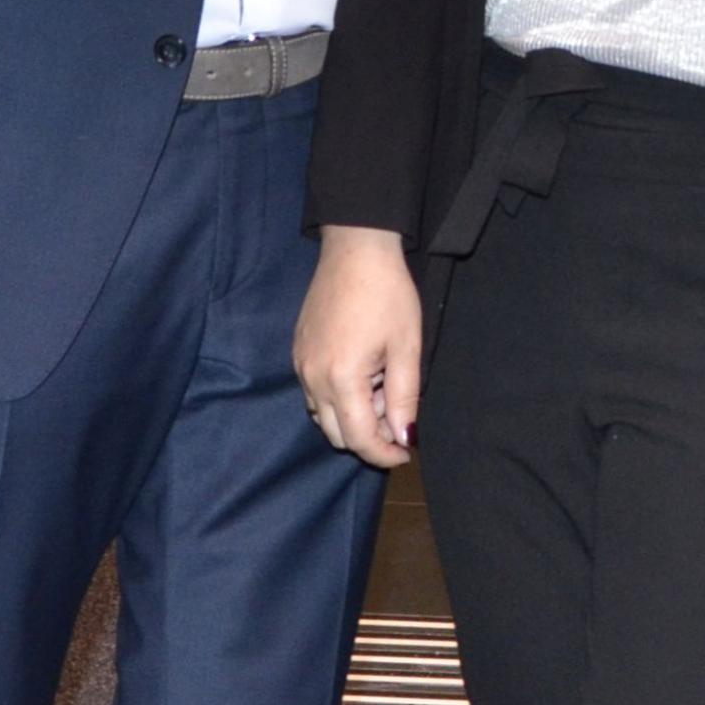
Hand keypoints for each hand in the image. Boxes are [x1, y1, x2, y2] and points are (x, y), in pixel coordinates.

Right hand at [298, 227, 426, 463]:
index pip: (359, 439)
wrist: (355, 249)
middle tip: (398, 412)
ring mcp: (300, 365)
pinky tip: (363, 373)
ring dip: (353, 417)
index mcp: (341, 379)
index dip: (385, 454)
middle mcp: (312, 378)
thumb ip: (404, 399)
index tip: (407, 453)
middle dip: (370, 436)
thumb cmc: (387, 294)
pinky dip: (338, 398)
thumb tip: (406, 439)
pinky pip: (314, 393)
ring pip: (323, 416)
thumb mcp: (406, 348)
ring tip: (381, 388)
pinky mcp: (297, 352)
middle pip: (337, 435)